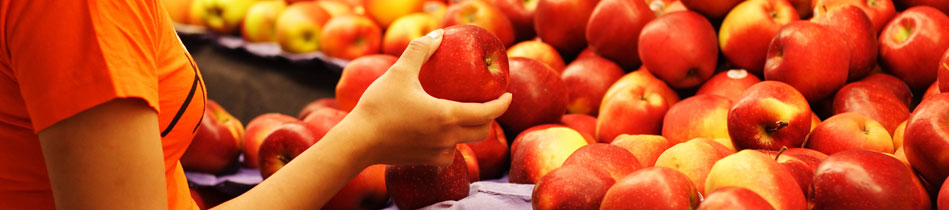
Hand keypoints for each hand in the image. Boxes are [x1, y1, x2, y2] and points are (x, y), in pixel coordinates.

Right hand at [346, 29, 511, 166]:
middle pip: (482, 131)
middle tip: (488, 104)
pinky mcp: (427, 162)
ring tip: (464, 113)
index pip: (488, 113)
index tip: (507, 95)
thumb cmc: (379, 106)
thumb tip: (437, 34)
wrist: (358, 143)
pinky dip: (452, 141)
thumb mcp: (399, 72)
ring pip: (465, 142)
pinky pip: (449, 152)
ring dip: (469, 129)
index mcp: (447, 116)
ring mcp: (438, 153)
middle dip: (489, 118)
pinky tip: (443, 131)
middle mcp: (448, 138)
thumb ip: (420, 50)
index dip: (502, 104)